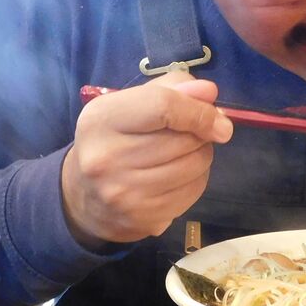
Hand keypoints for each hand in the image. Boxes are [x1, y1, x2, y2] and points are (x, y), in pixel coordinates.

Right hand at [61, 72, 233, 244]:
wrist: (85, 195)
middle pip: (184, 139)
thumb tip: (208, 92)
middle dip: (201, 134)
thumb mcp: (132, 103)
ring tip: (184, 153)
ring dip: (201, 155)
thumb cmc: (115, 138)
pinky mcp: (142, 217)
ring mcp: (123, 192)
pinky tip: (180, 175)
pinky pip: (193, 191)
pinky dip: (197, 179)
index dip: (199, 111)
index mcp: (102, 119)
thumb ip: (172, 88)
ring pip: (194, 165)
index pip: (164, 107)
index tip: (219, 119)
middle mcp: (107, 157)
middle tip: (193, 134)